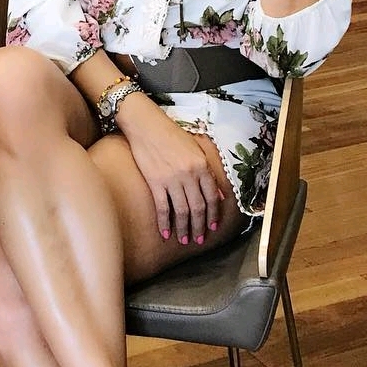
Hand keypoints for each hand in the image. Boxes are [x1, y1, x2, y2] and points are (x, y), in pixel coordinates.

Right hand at [115, 95, 220, 243]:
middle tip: (200, 239)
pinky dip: (165, 222)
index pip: (212, 197)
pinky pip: (162, 207)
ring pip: (182, 211)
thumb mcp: (196, 150)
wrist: (147, 126)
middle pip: (198, 207)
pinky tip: (166, 233)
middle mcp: (189, 174)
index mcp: (202, 166)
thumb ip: (208, 172)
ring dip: (184, 228)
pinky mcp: (155, 182)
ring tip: (185, 240)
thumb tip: (219, 194)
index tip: (213, 227)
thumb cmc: (172, 136)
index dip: (213, 214)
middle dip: (200, 226)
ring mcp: (171, 179)